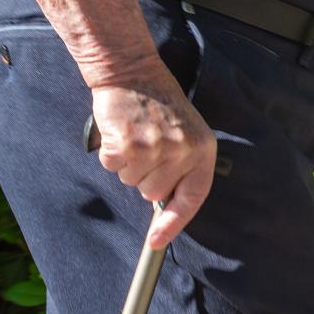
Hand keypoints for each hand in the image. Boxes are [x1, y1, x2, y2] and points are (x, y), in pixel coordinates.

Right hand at [90, 68, 216, 250]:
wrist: (132, 72)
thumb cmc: (158, 104)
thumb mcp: (186, 131)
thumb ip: (183, 165)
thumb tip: (166, 206)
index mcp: (202, 149)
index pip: (193, 197)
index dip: (174, 223)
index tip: (157, 241)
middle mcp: (181, 151)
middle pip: (153, 193)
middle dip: (145, 176)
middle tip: (147, 144)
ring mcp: (153, 148)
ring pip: (131, 182)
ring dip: (128, 163)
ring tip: (135, 134)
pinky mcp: (126, 145)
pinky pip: (112, 167)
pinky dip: (111, 154)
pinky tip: (120, 131)